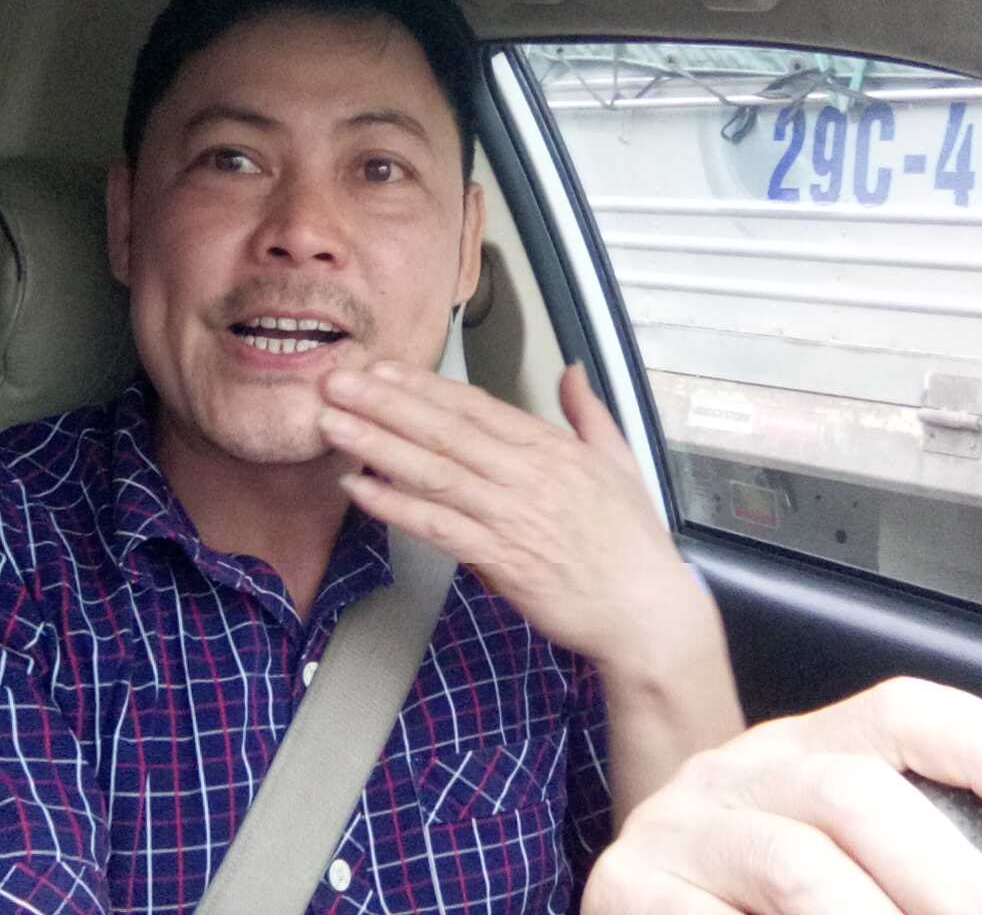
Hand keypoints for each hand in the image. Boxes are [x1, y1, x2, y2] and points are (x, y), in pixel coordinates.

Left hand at [317, 358, 694, 669]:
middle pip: (444, 429)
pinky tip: (360, 489)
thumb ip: (588, 413)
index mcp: (553, 448)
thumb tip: (571, 372)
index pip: (476, 405)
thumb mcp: (620, 462)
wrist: (648, 614)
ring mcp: (513, 516)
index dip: (423, 385)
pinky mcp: (502, 559)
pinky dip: (396, 506)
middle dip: (384, 402)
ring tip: (334, 424)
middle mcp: (528, 474)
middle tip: (337, 381)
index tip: (382, 368)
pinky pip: (438, 526)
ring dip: (377, 445)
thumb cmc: (633, 545)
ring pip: (433, 471)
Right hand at [583, 677, 981, 914]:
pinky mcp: (628, 891)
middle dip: (949, 882)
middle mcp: (734, 773)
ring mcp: (674, 830)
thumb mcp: (858, 879)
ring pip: (802, 871)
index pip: (898, 714)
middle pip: (856, 792)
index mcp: (801, 753)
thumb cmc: (762, 911)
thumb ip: (955, 877)